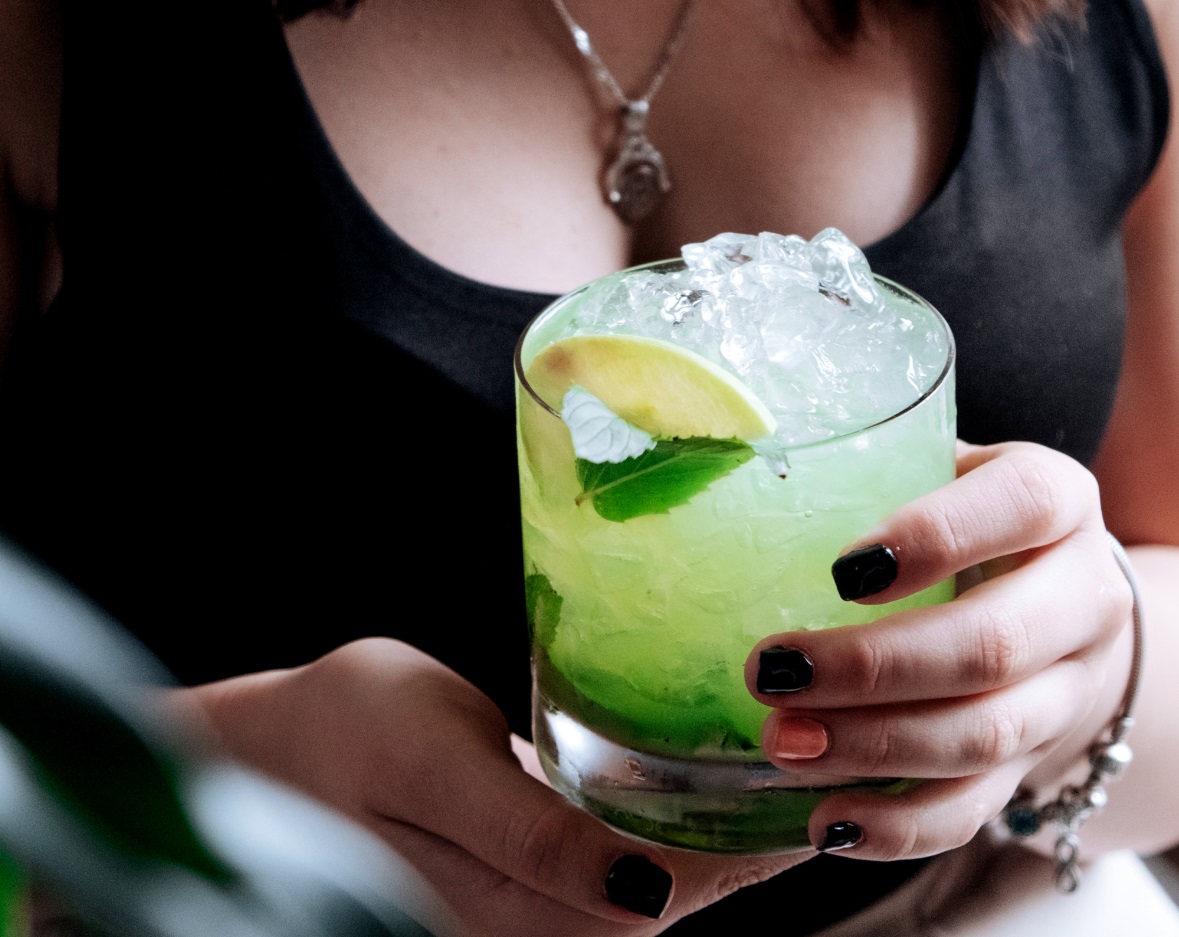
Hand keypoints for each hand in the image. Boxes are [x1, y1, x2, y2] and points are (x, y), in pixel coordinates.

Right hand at [189, 639, 810, 935]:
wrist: (267, 750)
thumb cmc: (341, 736)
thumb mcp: (430, 765)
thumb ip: (530, 834)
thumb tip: (648, 898)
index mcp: (519, 905)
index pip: (673, 894)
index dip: (753, 854)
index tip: (814, 798)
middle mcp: (532, 920)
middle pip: (676, 899)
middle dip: (753, 845)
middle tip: (815, 768)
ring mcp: (521, 902)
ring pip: (651, 885)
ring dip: (719, 836)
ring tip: (774, 769)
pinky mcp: (511, 873)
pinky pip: (611, 861)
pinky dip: (665, 824)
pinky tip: (690, 780)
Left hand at [744, 441, 1134, 858]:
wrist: (1058, 603)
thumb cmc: (962, 521)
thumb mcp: (933, 472)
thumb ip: (866, 469)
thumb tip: (722, 470)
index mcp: (1053, 502)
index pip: (1017, 507)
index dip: (934, 538)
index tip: (840, 572)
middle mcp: (1079, 597)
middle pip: (993, 644)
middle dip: (874, 668)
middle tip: (769, 671)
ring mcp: (1066, 691)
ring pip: (985, 736)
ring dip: (874, 747)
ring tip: (781, 742)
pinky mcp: (1034, 764)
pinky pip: (975, 809)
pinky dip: (900, 826)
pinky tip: (827, 821)